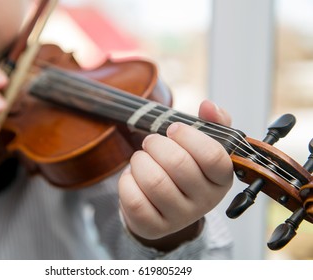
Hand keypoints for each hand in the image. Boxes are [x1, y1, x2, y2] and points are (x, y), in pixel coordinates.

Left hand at [118, 100, 232, 249]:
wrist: (164, 206)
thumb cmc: (184, 168)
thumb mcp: (202, 146)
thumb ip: (211, 123)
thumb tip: (208, 106)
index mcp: (221, 179)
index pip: (212, 156)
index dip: (189, 136)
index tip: (173, 129)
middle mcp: (205, 201)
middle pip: (178, 164)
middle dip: (156, 144)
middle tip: (150, 142)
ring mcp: (180, 217)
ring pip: (154, 182)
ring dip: (140, 161)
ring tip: (141, 158)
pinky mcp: (154, 227)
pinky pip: (134, 200)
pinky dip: (127, 181)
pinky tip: (133, 177)